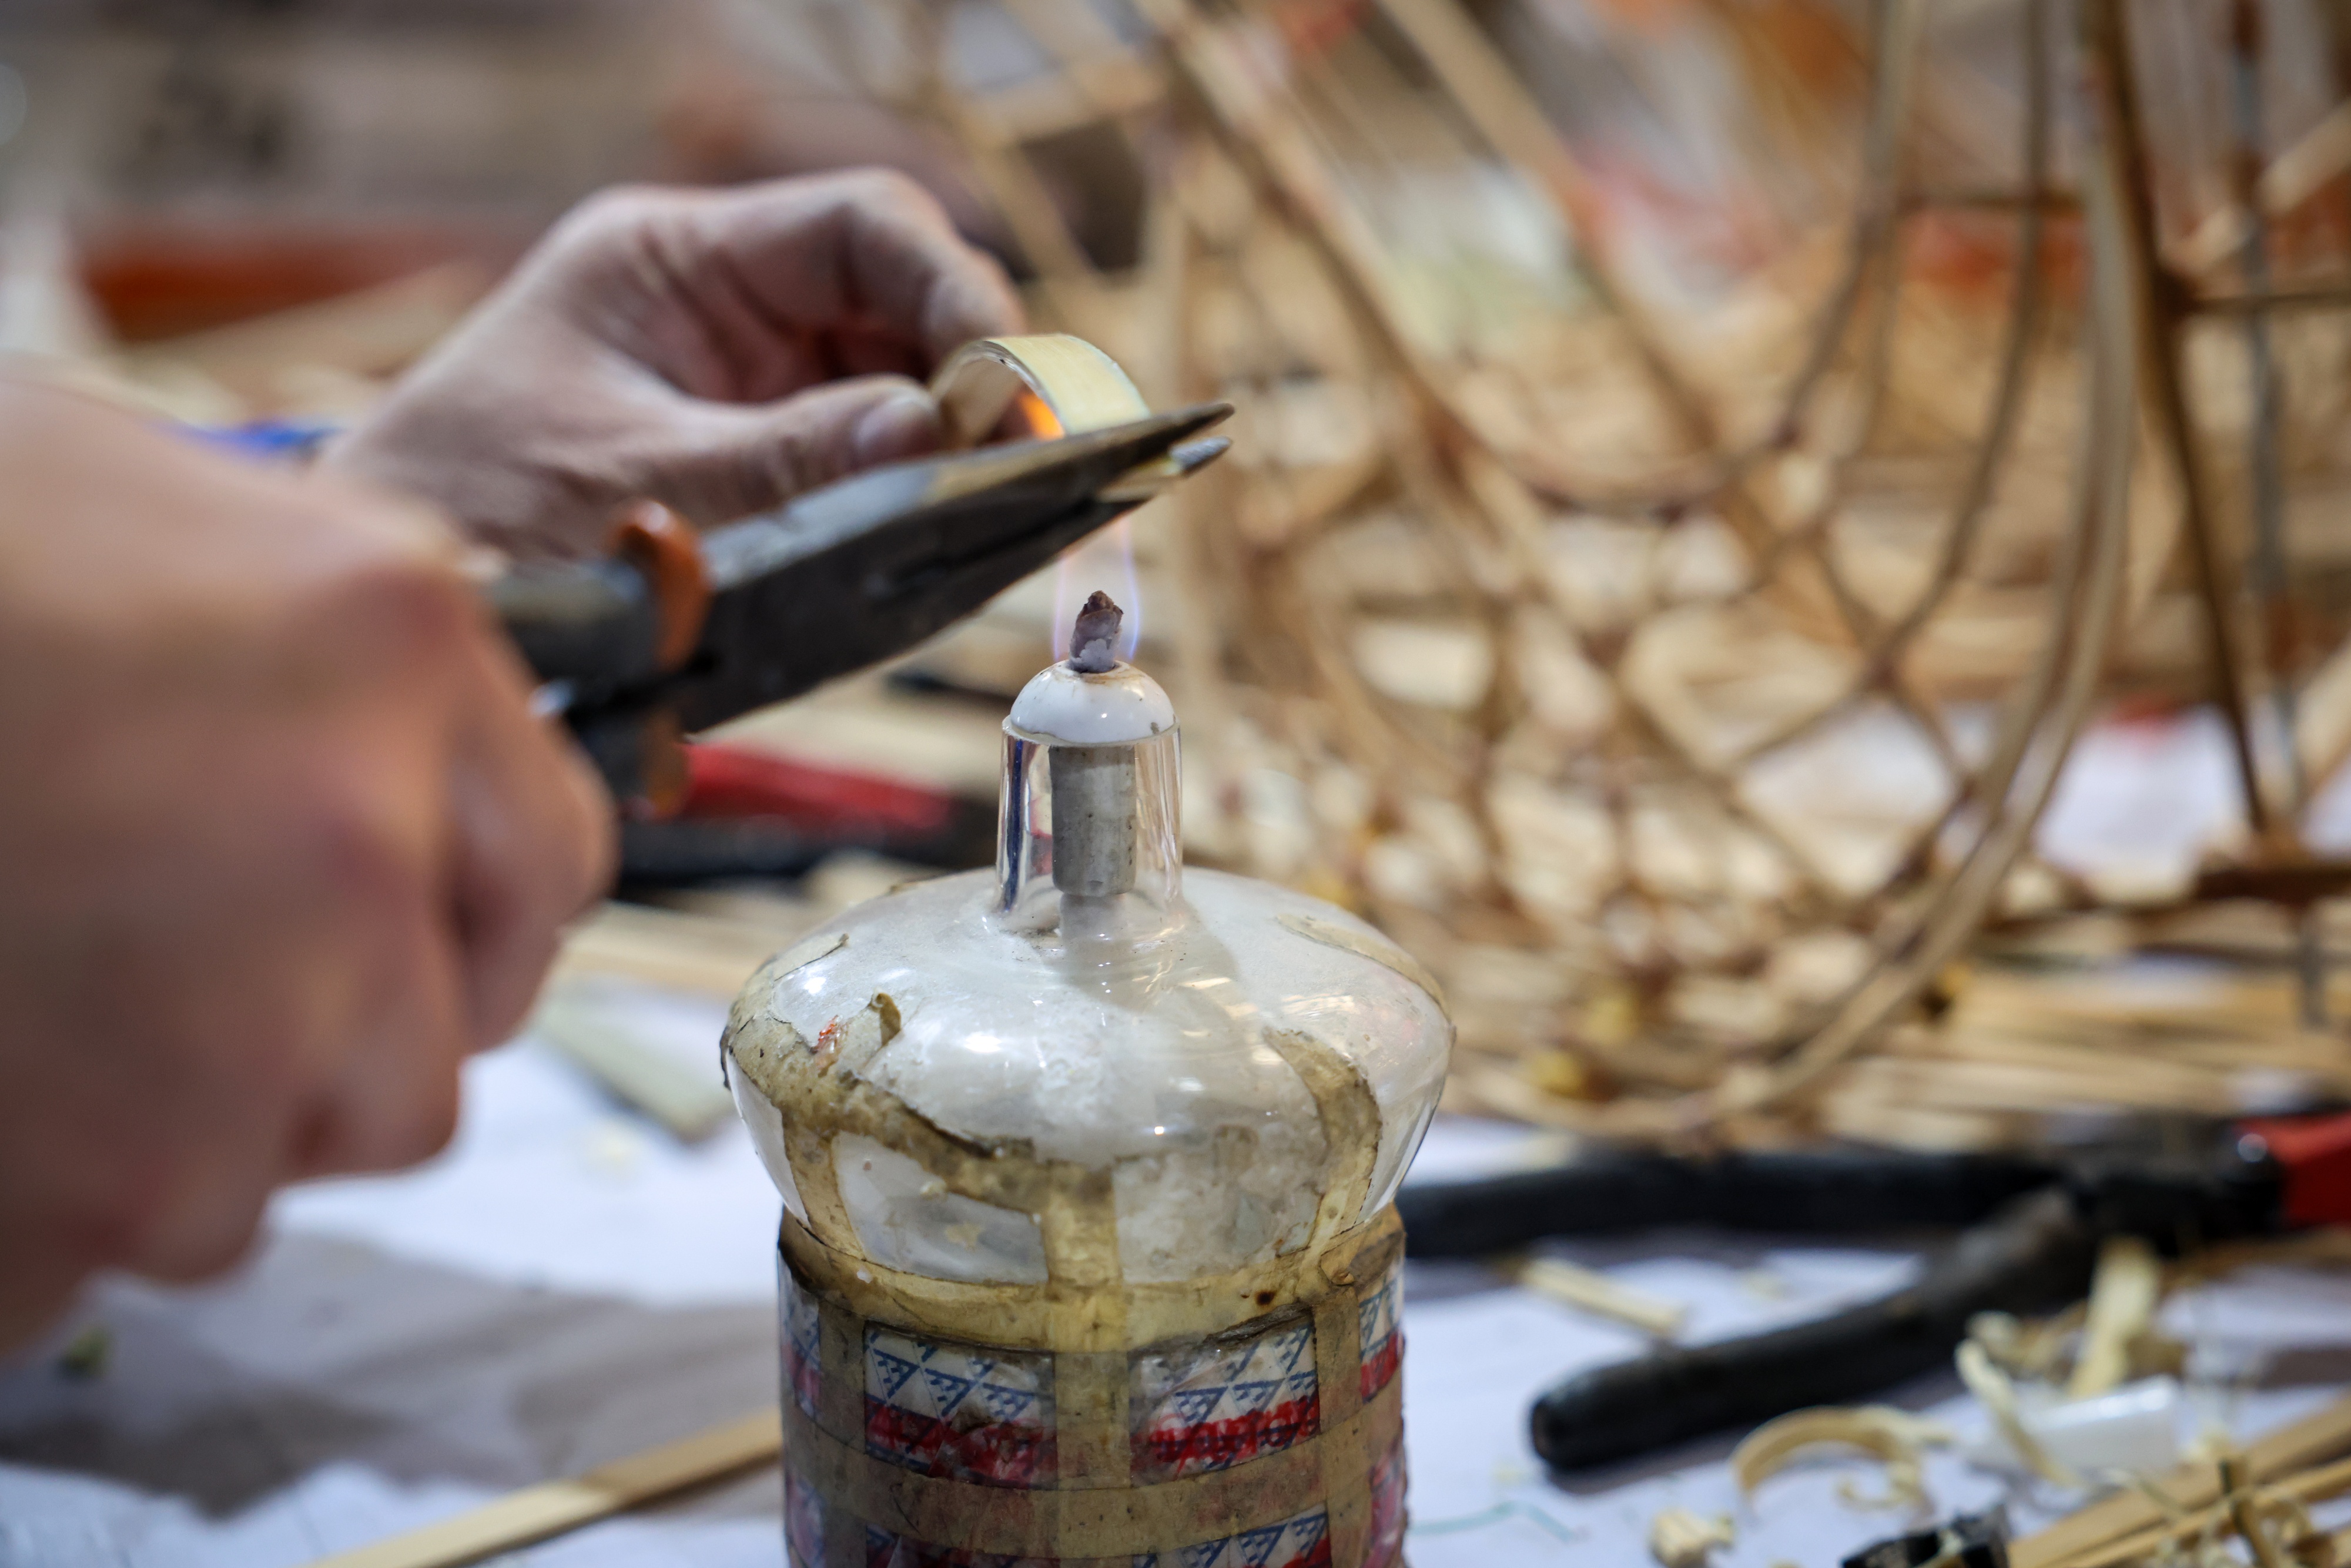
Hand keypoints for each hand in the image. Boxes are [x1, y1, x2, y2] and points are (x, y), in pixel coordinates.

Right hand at [0, 382, 613, 1348]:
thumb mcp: (149, 508)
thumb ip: (318, 663)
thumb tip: (388, 765)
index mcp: (391, 644)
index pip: (548, 865)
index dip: (463, 914)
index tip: (400, 932)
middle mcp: (354, 842)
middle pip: (423, 1059)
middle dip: (318, 1049)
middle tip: (176, 989)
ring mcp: (232, 1025)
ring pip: (261, 1175)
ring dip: (158, 1128)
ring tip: (26, 1000)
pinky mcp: (87, 1178)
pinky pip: (91, 1255)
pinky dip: (30, 1205)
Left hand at [324, 170, 1024, 559]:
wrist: (396, 611)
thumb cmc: (464, 516)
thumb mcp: (631, 485)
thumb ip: (786, 463)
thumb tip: (932, 439)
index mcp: (674, 263)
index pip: (861, 230)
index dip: (954, 290)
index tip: (1008, 382)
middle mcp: (722, 314)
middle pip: (897, 311)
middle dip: (966, 380)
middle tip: (1022, 463)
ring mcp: (744, 394)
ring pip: (896, 395)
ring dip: (946, 451)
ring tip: (990, 511)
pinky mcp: (758, 475)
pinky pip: (864, 472)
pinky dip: (907, 506)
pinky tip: (935, 543)